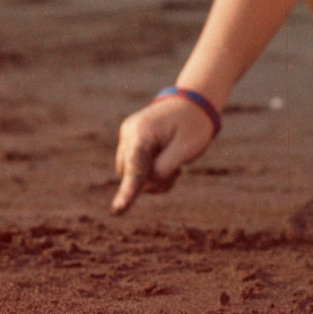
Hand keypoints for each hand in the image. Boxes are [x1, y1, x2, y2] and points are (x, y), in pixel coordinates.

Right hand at [111, 97, 217, 214]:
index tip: (118, 210)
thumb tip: (144, 185)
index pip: (134, 168)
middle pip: (133, 175)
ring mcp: (128, 137)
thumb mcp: (185, 148)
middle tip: (178, 168)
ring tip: (174, 162)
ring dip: (155, 176)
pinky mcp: (131, 143)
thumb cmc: (193, 124)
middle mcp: (129, 134)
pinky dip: (152, 171)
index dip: (128, 191)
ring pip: (133, 174)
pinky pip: (136, 169)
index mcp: (142, 132)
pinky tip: (166, 160)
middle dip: (155, 178)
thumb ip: (163, 169)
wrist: (193, 103)